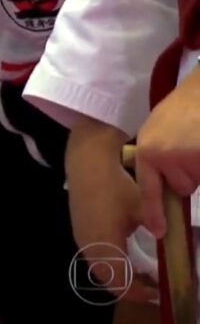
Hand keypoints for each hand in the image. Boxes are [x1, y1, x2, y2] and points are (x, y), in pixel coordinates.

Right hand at [65, 119, 157, 302]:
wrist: (86, 162)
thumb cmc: (115, 182)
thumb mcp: (142, 205)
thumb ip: (156, 228)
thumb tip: (167, 243)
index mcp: (104, 242)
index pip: (120, 282)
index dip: (139, 292)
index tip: (157, 291)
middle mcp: (89, 245)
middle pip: (107, 280)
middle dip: (129, 288)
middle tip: (151, 285)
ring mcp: (81, 238)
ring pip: (100, 268)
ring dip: (119, 275)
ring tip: (141, 272)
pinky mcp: (79, 230)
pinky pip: (95, 257)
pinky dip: (110, 263)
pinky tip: (125, 254)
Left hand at [136, 67, 199, 237]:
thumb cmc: (182, 109)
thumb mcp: (157, 133)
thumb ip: (156, 158)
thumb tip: (165, 185)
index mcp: (147, 152)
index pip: (149, 190)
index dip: (154, 213)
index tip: (159, 232)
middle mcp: (165, 158)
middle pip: (182, 187)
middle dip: (188, 174)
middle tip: (190, 146)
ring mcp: (189, 159)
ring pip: (197, 181)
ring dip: (199, 168)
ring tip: (196, 141)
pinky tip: (199, 144)